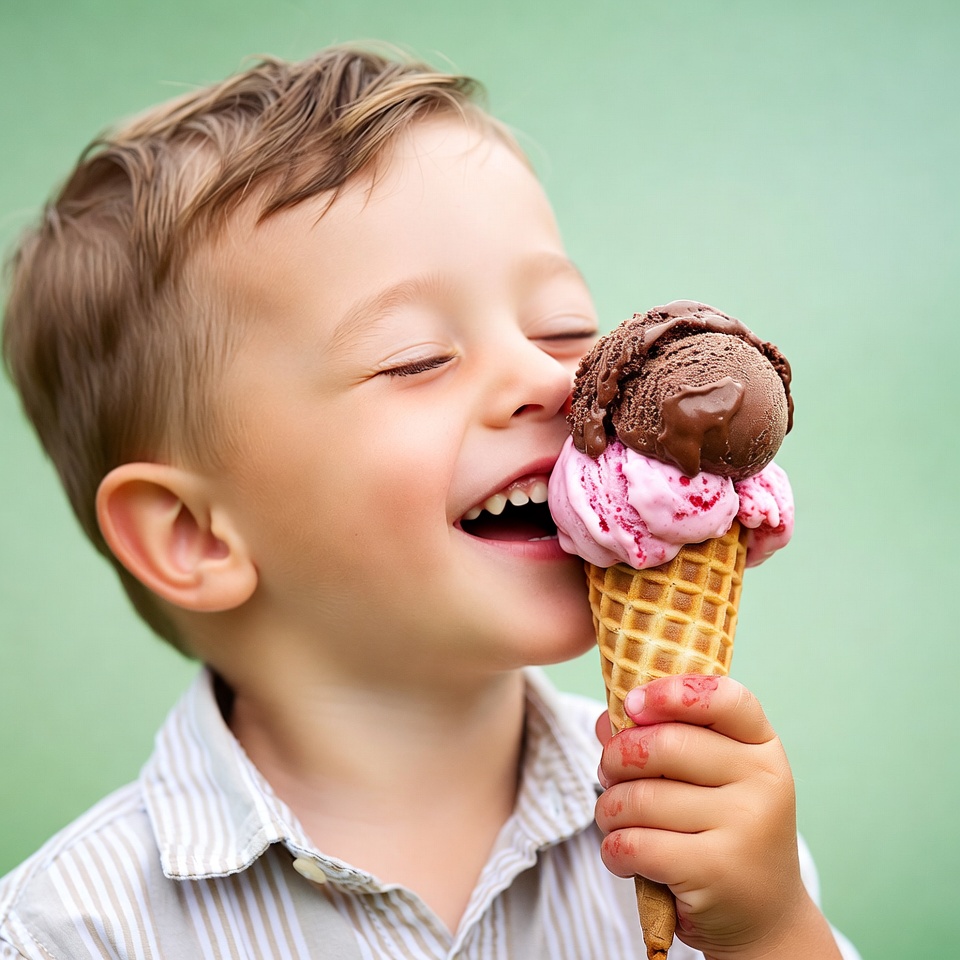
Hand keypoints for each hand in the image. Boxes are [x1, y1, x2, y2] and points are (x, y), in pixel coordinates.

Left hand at [595, 675, 840, 959]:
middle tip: (608, 774)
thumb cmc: (720, 830)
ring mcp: (746, 826)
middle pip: (664, 745)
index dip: (671, 693)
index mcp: (762, 748)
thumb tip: (605, 720)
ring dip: (608, 810)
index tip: (633, 703)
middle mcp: (763, 782)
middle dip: (616, 758)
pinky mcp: (716, 870)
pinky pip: (635, 843)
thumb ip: (660, 738)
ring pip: (640, 797)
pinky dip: (613, 849)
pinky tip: (622, 855)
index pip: (724, 697)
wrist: (762, 916)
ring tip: (614, 819)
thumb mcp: (707, 778)